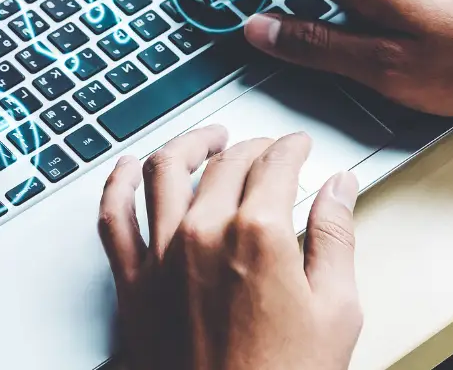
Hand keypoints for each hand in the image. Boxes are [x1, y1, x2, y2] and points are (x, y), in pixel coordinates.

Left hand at [98, 126, 362, 369]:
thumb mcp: (335, 311)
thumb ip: (336, 238)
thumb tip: (339, 190)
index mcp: (258, 233)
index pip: (275, 163)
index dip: (291, 147)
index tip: (298, 147)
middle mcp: (203, 233)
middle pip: (226, 162)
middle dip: (252, 146)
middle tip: (267, 150)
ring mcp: (161, 256)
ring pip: (164, 170)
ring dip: (189, 145)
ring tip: (206, 141)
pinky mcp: (132, 283)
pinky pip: (113, 217)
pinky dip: (118, 183)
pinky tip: (129, 169)